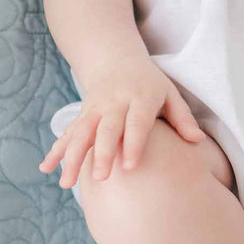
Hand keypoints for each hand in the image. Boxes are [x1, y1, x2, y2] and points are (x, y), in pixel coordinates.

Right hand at [39, 56, 204, 188]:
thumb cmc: (150, 84)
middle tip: (101, 178)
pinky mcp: (82, 114)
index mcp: (140, 97)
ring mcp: (95, 108)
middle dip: (102, 153)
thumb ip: (182, 117)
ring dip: (72, 156)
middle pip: (107, 128)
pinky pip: (68, 133)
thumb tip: (197, 141)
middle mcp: (115, 102)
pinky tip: (46, 168)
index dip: (133, 143)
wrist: (115, 61)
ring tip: (66, 183)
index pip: (137, 122)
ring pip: (82, 132)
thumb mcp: (169, 93)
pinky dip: (56, 150)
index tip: (131, 167)